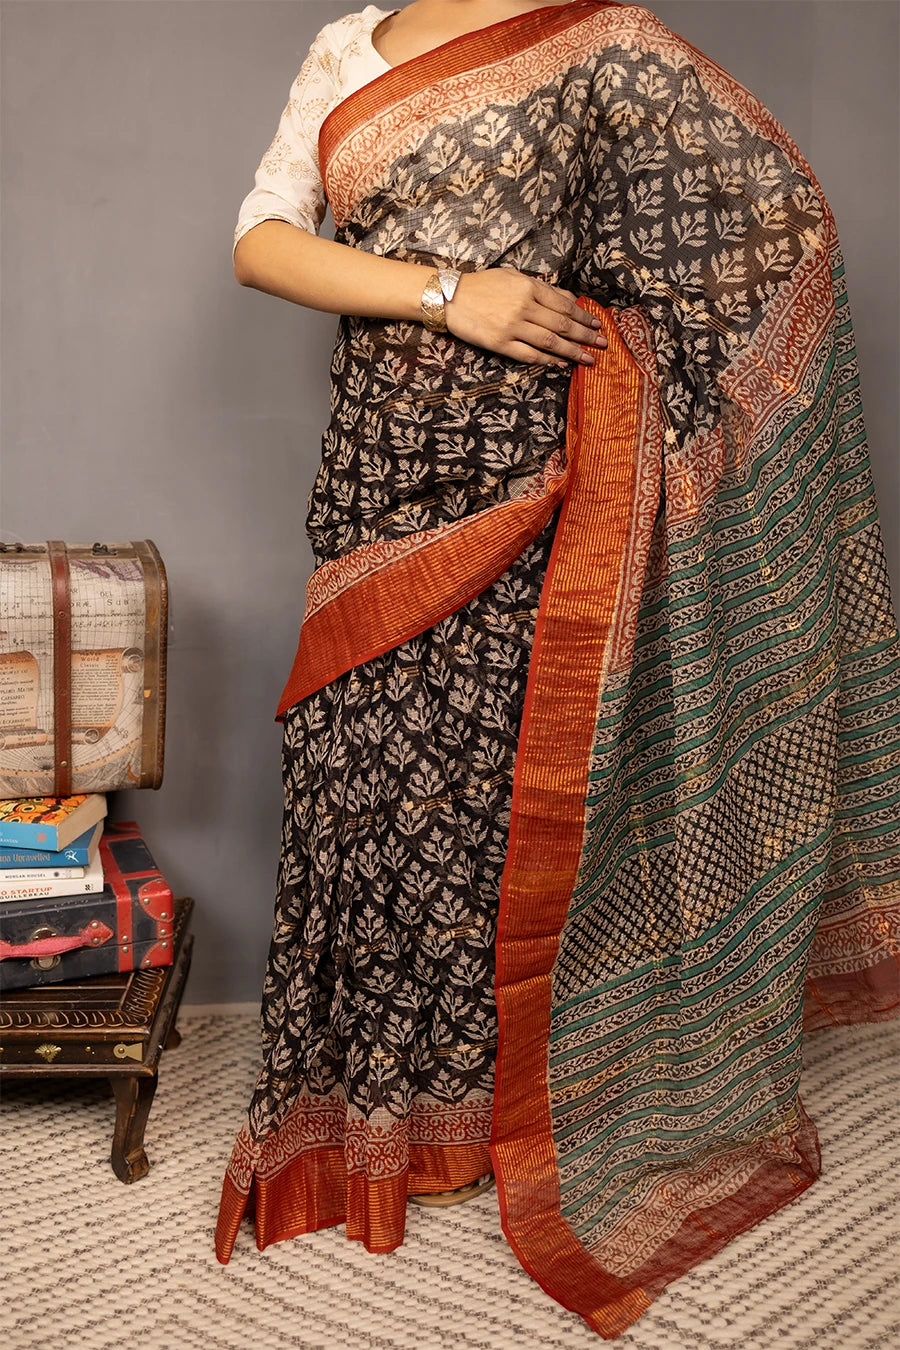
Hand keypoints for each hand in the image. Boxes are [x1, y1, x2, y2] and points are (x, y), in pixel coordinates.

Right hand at [443, 268, 605, 366]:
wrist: (449, 297)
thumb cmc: (483, 285)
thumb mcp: (513, 277)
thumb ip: (542, 288)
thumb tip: (568, 298)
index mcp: (528, 287)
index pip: (564, 304)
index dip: (583, 316)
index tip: (597, 323)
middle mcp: (523, 306)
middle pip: (561, 324)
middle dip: (585, 335)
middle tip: (602, 343)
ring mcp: (512, 327)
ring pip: (550, 341)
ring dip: (573, 351)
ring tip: (589, 358)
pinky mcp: (500, 343)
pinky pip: (529, 355)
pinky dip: (547, 360)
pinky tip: (561, 364)